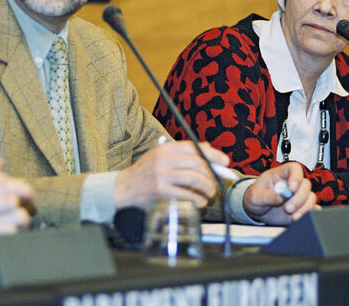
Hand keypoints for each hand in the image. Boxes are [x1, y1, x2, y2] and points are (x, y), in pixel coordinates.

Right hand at [114, 140, 228, 209]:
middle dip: (213, 174)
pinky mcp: (160, 190)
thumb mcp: (159, 157)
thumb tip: (210, 158)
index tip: (225, 162)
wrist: (123, 188)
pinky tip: (199, 202)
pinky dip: (198, 199)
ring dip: (208, 187)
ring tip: (210, 193)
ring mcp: (161, 174)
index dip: (213, 154)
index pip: (194, 146)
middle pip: (198, 163)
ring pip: (194, 178)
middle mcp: (163, 158)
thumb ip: (180, 156)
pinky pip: (186, 194)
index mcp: (165, 148)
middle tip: (216, 184)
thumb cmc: (145, 173)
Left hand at [242, 163, 316, 225]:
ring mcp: (297, 196)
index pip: (293, 168)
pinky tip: (300, 219)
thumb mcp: (254, 197)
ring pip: (311, 197)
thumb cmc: (254, 198)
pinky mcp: (301, 208)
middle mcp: (291, 184)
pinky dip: (309, 215)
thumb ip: (267, 196)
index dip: (296, 176)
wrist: (256, 210)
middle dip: (299, 197)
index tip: (291, 189)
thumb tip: (281, 197)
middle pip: (305, 184)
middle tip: (288, 209)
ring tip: (293, 217)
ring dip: (305, 208)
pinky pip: (312, 209)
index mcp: (279, 175)